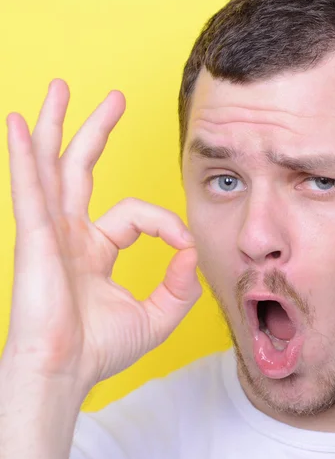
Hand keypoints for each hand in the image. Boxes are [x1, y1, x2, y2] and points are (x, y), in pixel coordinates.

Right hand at [3, 80, 201, 390]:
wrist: (65, 372)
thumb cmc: (101, 348)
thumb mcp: (158, 314)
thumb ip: (180, 284)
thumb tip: (192, 251)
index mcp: (94, 248)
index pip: (135, 214)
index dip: (166, 223)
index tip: (185, 247)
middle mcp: (69, 232)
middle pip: (80, 168)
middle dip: (96, 130)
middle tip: (113, 98)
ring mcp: (48, 230)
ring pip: (51, 165)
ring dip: (55, 124)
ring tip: (60, 86)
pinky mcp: (34, 236)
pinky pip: (29, 187)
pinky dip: (22, 155)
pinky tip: (15, 123)